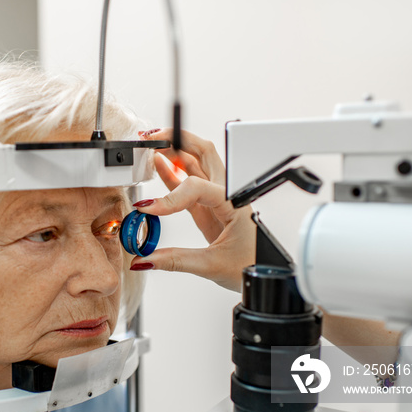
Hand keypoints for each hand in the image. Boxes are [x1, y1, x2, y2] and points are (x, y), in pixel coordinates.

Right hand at [131, 128, 255, 291]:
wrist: (263, 273)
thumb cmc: (251, 264)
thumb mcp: (213, 265)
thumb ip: (177, 260)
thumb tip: (148, 259)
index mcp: (233, 203)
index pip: (197, 187)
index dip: (171, 196)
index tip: (149, 209)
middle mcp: (227, 194)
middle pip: (202, 152)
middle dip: (177, 140)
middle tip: (153, 138)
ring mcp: (216, 198)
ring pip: (195, 163)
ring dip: (174, 152)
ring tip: (151, 146)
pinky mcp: (207, 207)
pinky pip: (188, 183)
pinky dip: (172, 172)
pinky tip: (158, 165)